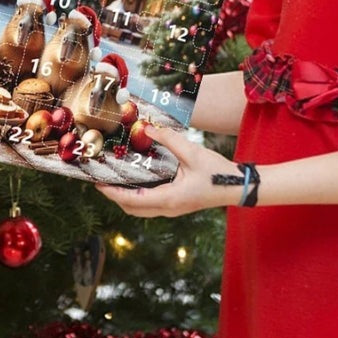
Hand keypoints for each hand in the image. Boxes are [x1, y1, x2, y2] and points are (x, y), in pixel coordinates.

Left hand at [95, 124, 239, 216]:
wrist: (238, 186)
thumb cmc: (217, 172)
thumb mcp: (192, 152)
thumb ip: (168, 139)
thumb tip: (146, 127)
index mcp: (170, 198)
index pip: (132, 200)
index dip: (112, 193)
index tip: (98, 184)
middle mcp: (169, 208)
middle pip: (132, 209)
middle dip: (114, 197)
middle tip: (101, 181)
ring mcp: (173, 209)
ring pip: (141, 210)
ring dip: (124, 199)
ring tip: (113, 182)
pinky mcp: (177, 205)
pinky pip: (150, 206)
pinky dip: (136, 198)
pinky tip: (133, 183)